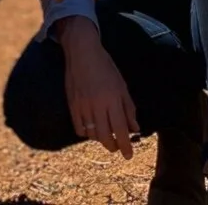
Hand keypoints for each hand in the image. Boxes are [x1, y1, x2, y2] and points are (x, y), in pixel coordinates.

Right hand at [57, 19, 136, 157]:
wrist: (82, 52)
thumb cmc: (105, 67)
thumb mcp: (122, 86)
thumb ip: (129, 109)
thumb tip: (135, 129)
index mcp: (112, 99)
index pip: (120, 130)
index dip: (126, 146)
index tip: (129, 155)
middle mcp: (97, 104)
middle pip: (105, 137)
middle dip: (113, 146)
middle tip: (118, 147)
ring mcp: (82, 105)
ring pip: (92, 134)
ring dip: (100, 139)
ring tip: (106, 134)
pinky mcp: (72, 105)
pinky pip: (79, 128)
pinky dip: (86, 133)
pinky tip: (92, 129)